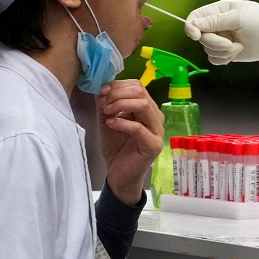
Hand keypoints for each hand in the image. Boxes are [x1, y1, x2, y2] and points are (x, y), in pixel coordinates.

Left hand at [96, 80, 164, 204]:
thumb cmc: (116, 147)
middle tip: (103, 104)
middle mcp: (155, 116)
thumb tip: (100, 86)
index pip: (137, 86)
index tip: (102, 91)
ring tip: (106, 113)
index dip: (118, 85)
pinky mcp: (153, 144)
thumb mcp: (107, 120)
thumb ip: (106, 104)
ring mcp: (157, 130)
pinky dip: (122, 123)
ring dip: (120, 105)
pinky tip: (111, 124)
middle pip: (141, 92)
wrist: (119, 173)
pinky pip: (139, 128)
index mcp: (147, 109)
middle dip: (118, 94)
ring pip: (143, 105)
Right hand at [184, 0, 258, 64]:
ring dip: (222, 51)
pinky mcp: (226, 52)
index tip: (196, 35)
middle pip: (201, 37)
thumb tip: (193, 24)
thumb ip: (215, 21)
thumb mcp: (237, 18)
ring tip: (239, 47)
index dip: (191, 27)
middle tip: (230, 44)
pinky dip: (224, 58)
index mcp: (217, 11)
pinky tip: (236, 53)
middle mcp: (216, 25)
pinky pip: (215, 59)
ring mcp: (221, 39)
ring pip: (207, 49)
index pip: (194, 17)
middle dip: (215, 43)